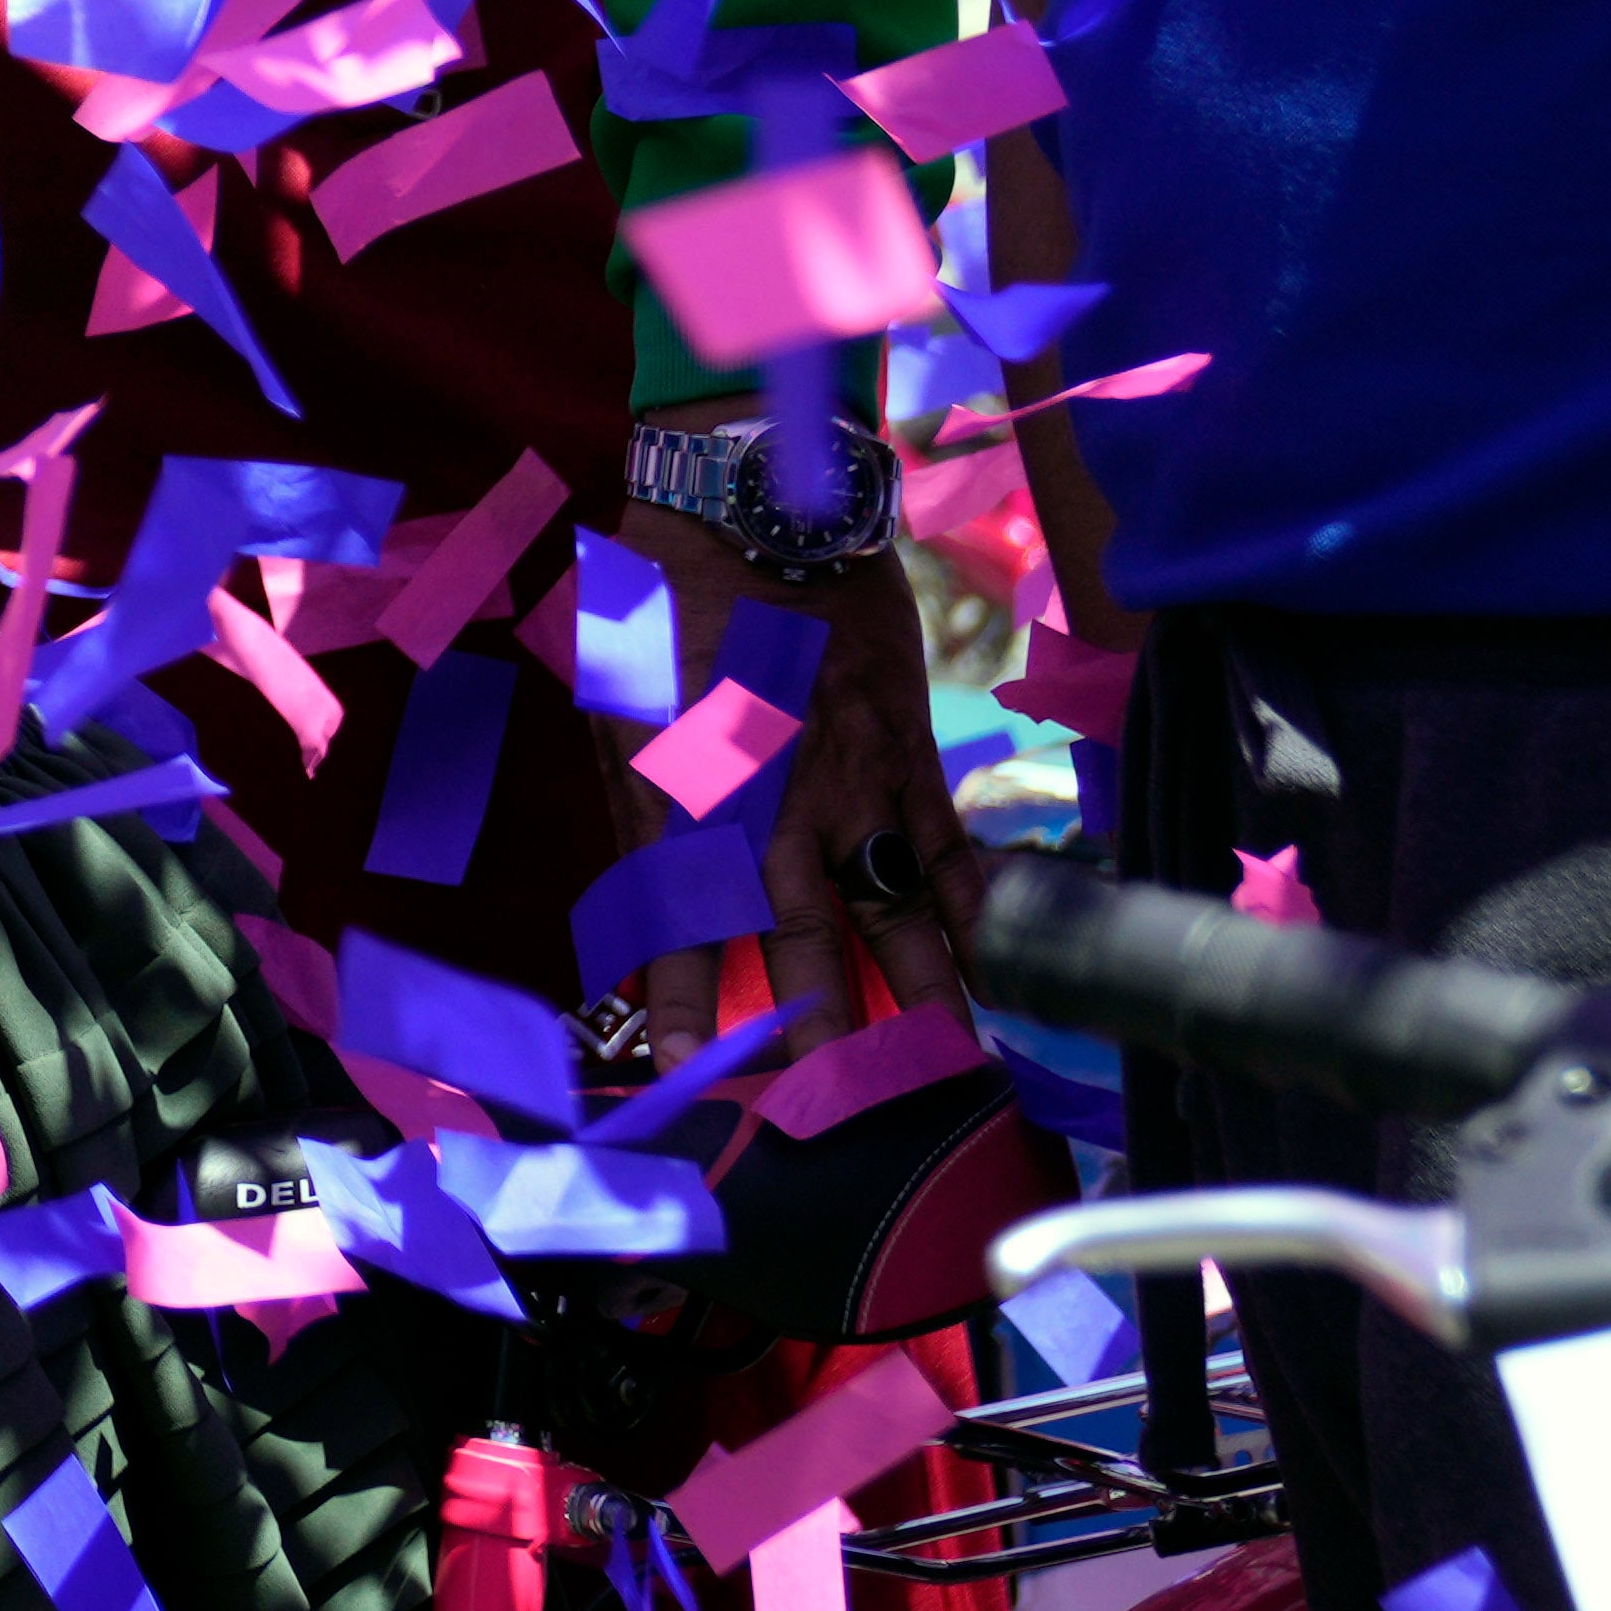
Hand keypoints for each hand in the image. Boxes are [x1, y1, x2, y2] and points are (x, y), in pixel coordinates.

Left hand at [612, 433, 977, 1062]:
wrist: (751, 499)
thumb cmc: (660, 601)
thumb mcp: (615, 704)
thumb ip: (641, 810)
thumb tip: (647, 904)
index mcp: (690, 791)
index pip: (683, 927)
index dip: (682, 1009)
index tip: (685, 1079)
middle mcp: (777, 800)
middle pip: (801, 942)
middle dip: (818, 1033)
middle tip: (838, 1110)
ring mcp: (854, 779)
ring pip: (892, 909)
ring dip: (920, 993)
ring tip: (948, 1069)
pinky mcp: (908, 747)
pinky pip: (948, 842)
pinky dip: (971, 904)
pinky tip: (994, 959)